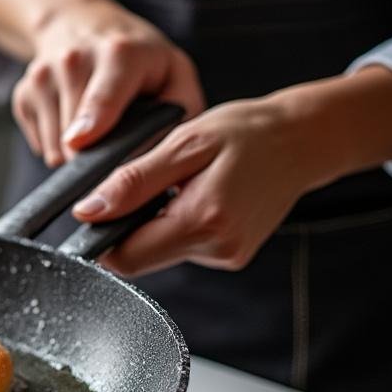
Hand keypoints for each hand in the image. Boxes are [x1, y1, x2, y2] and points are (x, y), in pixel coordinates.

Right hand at [12, 0, 204, 166]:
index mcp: (119, 53)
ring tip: (98, 127)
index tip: (81, 141)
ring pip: (56, 147)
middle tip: (119, 145)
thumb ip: (182, 107)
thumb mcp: (175, 70)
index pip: (102, 93)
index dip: (93, 119)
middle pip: (76, 134)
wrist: (79, 23)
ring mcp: (41, 76)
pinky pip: (42, 145)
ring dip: (80, 152)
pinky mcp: (22, 94)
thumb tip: (166, 152)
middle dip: (99, 155)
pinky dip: (60, 143)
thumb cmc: (136, 56)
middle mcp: (73, 60)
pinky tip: (74, 120)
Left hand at [70, 96, 336, 275]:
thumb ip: (133, 181)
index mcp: (203, 220)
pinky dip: (175, 224)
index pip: (125, 257)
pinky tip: (193, 196)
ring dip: (153, 224)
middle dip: (127, 228)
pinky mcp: (230, 255)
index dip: (101, 235)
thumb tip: (88, 211)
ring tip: (178, 185)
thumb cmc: (248, 132)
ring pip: (159, 253)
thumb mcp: (185, 144)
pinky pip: (182, 247)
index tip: (99, 206)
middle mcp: (217, 249)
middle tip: (147, 184)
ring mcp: (226, 257)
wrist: (302, 140)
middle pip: (140, 259)